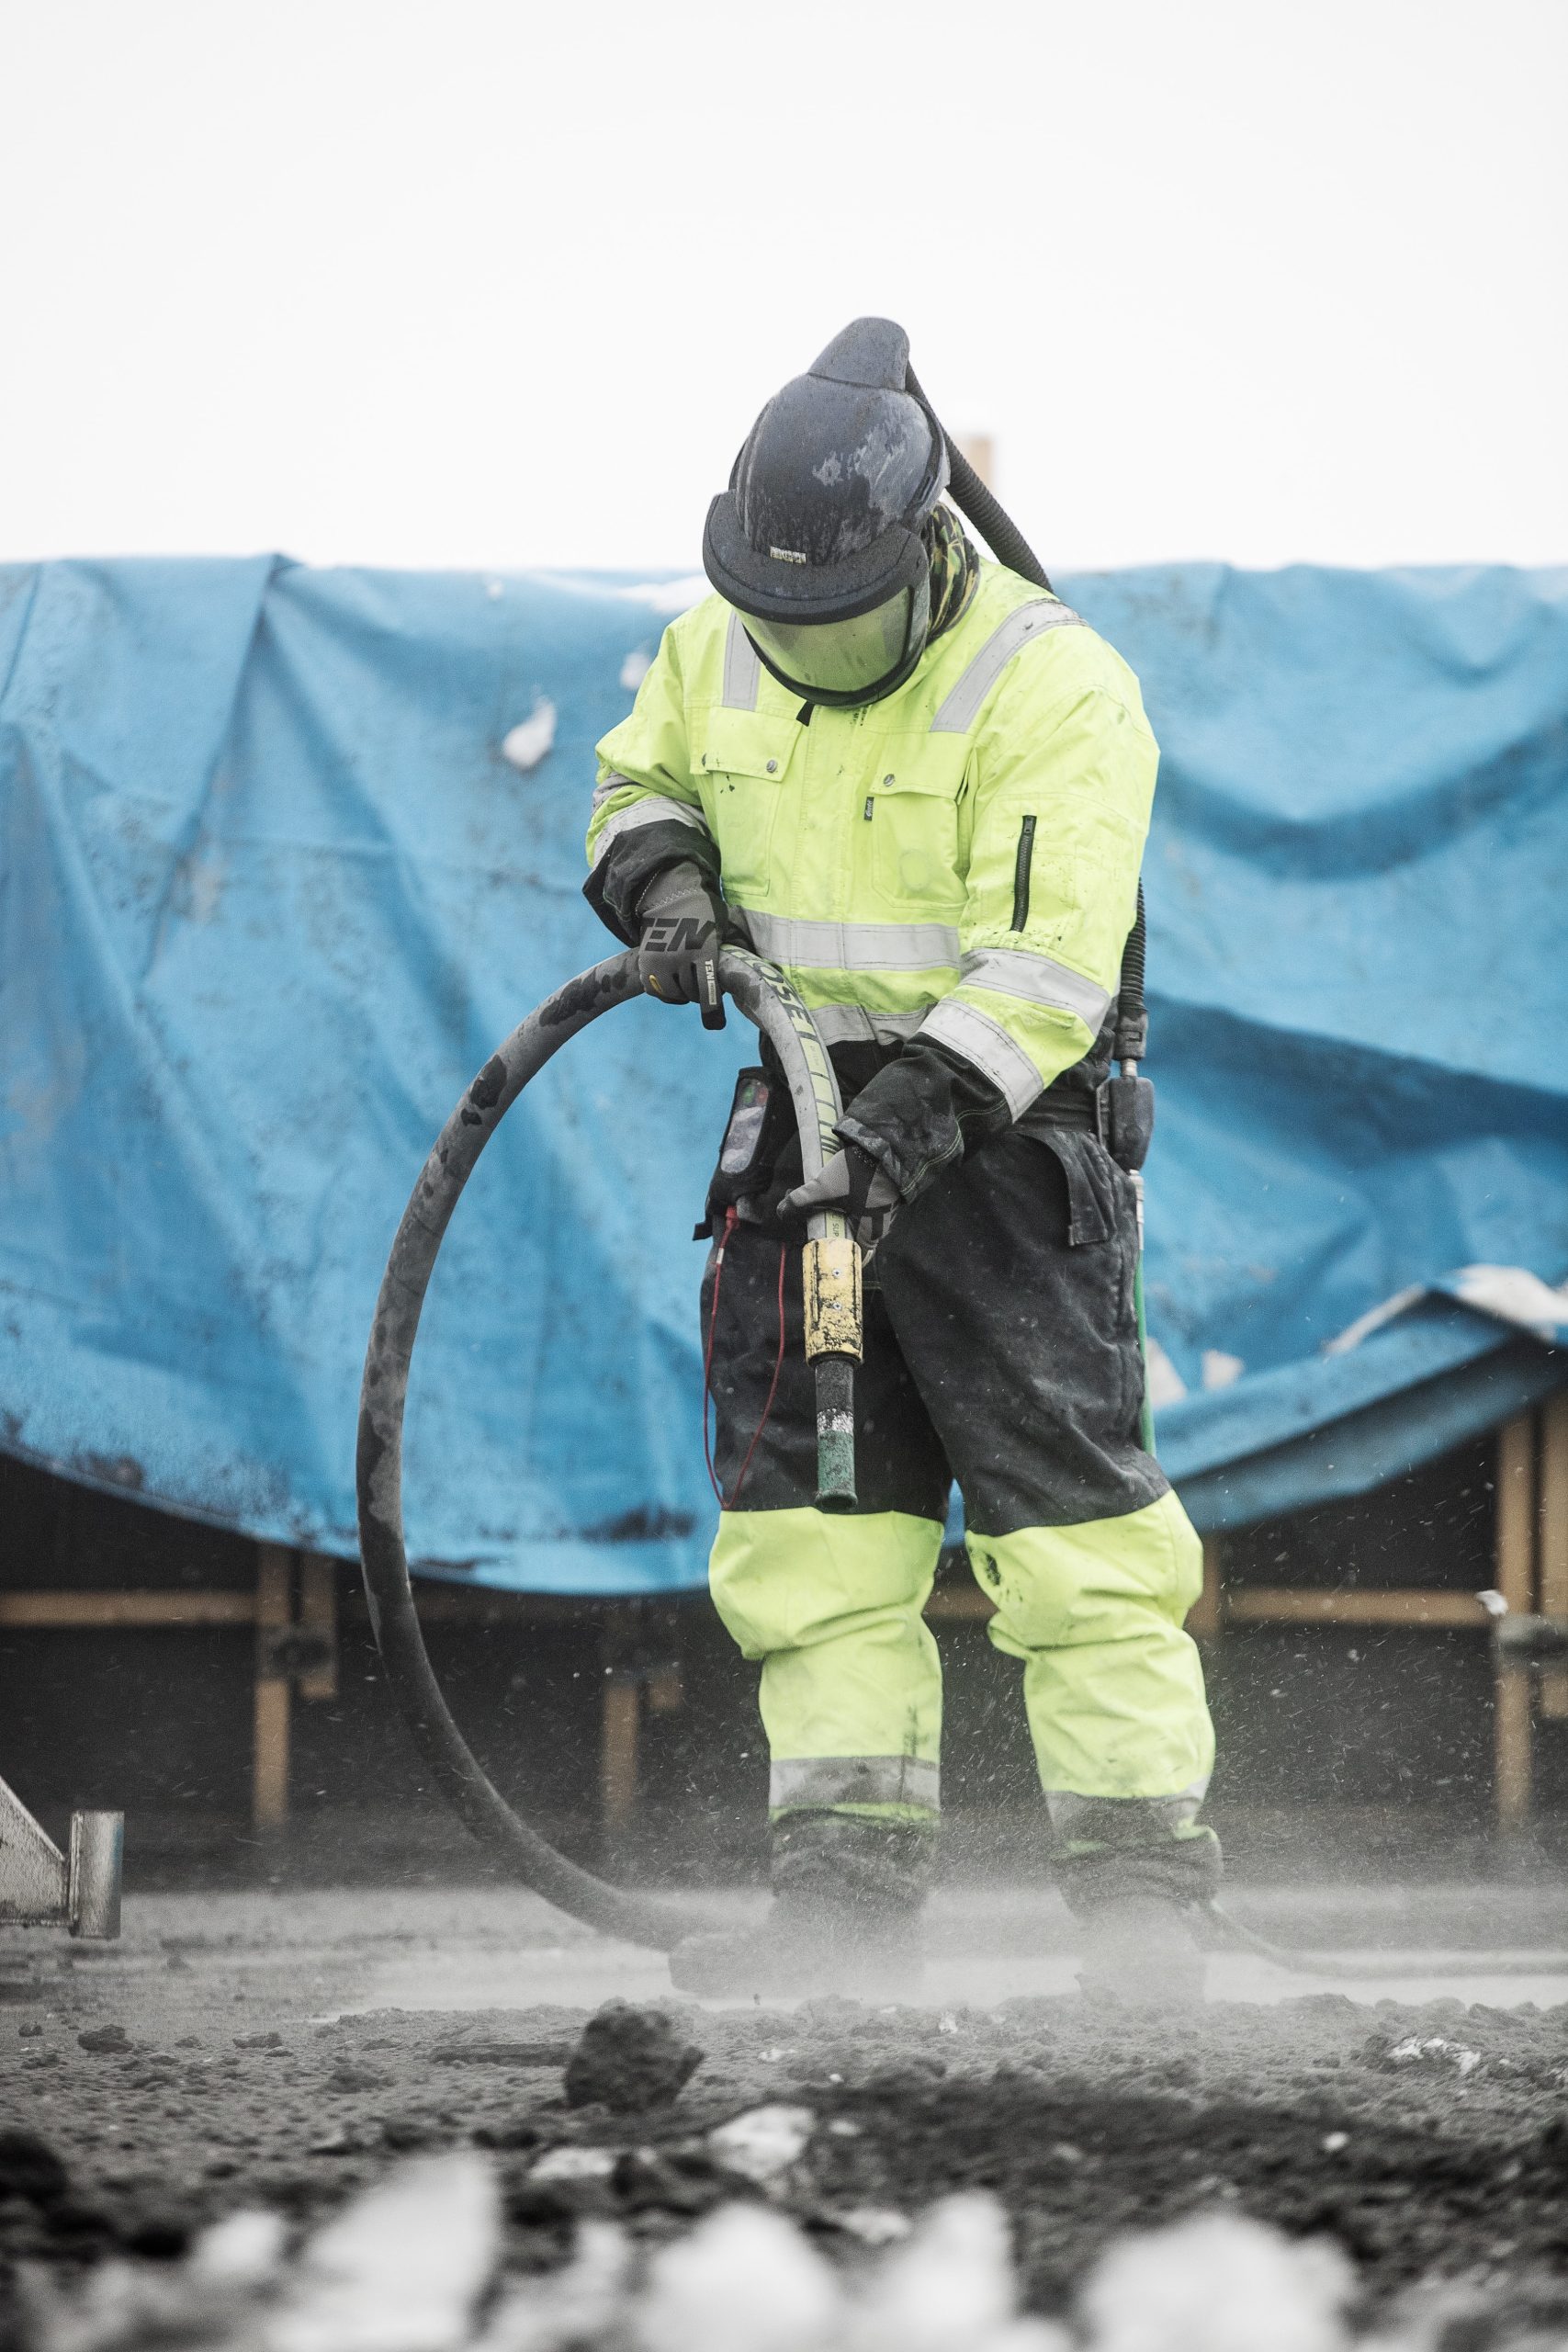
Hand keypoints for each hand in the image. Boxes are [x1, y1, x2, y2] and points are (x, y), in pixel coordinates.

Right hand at [636, 863, 725, 1028]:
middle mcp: (679, 957)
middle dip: (701, 993)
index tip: (715, 1025)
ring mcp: (659, 961)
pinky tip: (673, 981)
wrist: (671, 897)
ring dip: (683, 992)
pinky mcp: (645, 964)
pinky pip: (656, 991)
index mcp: (702, 949)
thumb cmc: (705, 915)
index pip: (708, 989)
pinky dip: (666, 991)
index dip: (712, 1010)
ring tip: (689, 978)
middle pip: (692, 994)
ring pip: (674, 994)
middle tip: (705, 981)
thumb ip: (730, 955)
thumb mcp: (723, 931)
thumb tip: (748, 980)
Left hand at [780, 1144, 901, 1251]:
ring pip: (856, 1219)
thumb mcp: (824, 1189)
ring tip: (818, 1198)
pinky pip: (863, 1205)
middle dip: (828, 1227)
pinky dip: (847, 1201)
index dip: (832, 1251)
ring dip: (836, 1211)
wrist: (883, 1145)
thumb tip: (782, 1212)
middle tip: (809, 1216)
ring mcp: (884, 1210)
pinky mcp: (883, 1194)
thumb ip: (801, 1201)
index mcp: (871, 1234)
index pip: (851, 1255)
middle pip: (850, 1235)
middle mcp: (880, 1226)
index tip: (815, 1241)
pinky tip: (834, 1189)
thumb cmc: (858, 1175)